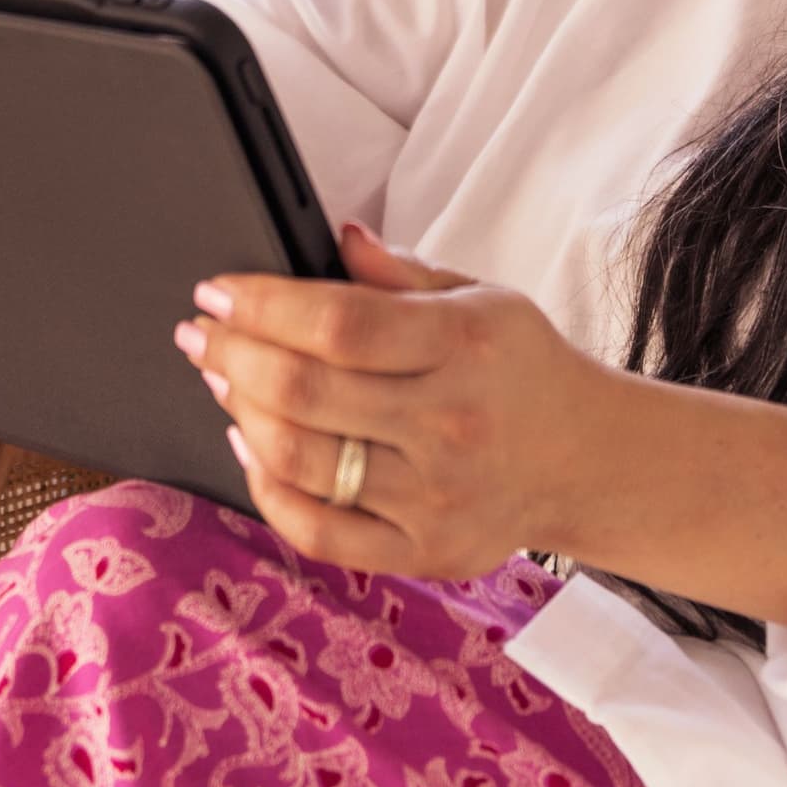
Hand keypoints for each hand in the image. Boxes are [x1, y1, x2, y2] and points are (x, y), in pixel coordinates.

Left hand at [176, 221, 616, 580]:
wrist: (587, 458)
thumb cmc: (521, 369)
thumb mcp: (481, 296)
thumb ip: (400, 272)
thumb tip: (333, 236)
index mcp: (464, 344)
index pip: (339, 324)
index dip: (261, 307)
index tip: (216, 292)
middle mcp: (450, 424)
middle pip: (305, 392)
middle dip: (231, 356)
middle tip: (199, 335)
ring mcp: (435, 496)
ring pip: (301, 460)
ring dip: (241, 414)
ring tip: (223, 382)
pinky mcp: (423, 550)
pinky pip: (318, 530)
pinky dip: (266, 488)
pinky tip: (250, 447)